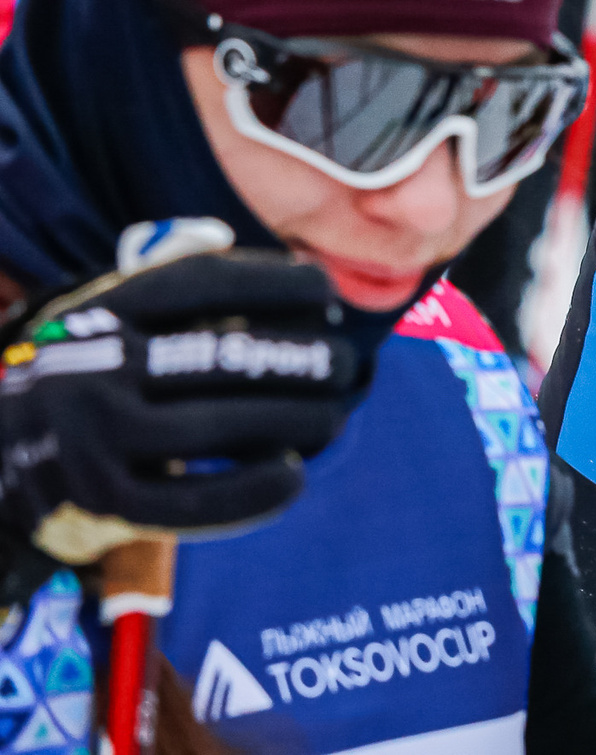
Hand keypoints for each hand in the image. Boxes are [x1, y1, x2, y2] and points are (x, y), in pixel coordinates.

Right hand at [0, 242, 359, 564]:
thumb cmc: (85, 378)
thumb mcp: (108, 318)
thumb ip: (172, 290)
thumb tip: (260, 256)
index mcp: (102, 310)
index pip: (203, 282)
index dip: (277, 282)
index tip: (327, 291)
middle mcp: (93, 366)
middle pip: (225, 355)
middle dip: (305, 359)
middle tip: (346, 365)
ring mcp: (93, 437)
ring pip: (221, 426)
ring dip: (296, 421)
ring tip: (332, 417)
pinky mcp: (102, 501)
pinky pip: (196, 500)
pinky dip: (255, 490)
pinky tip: (293, 476)